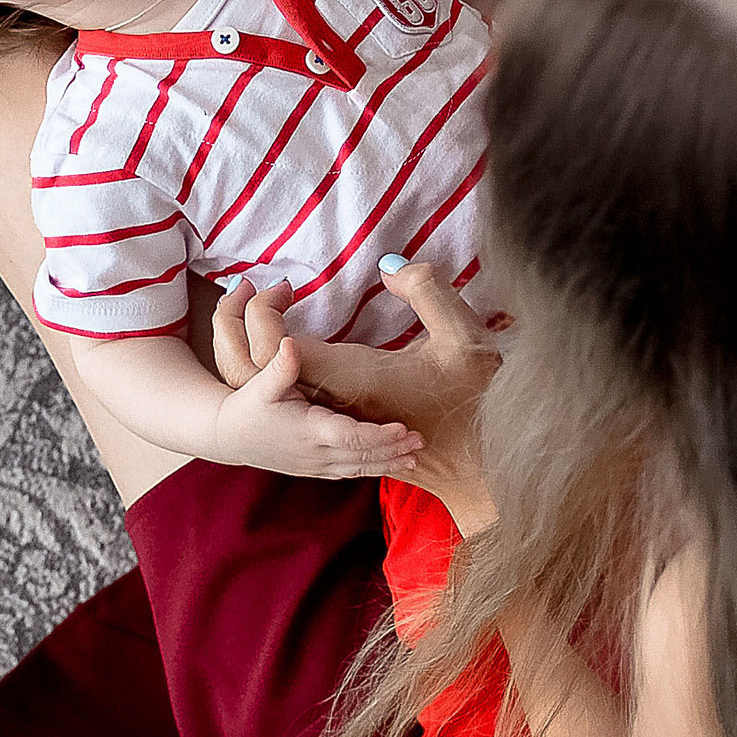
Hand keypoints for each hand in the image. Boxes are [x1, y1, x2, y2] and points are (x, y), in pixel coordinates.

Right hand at [208, 285, 423, 478]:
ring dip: (388, 463)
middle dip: (392, 450)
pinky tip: (395, 465)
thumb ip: (279, 366)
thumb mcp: (260, 383)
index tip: (403, 429)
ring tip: (416, 457)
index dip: (377, 436)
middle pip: (362, 456)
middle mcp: (315, 452)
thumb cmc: (247, 405)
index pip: (349, 437)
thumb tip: (289, 344)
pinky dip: (374, 469)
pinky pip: (352, 471)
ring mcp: (317, 464)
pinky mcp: (318, 468)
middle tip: (421, 441)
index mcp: (307, 430)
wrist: (228, 436)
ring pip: (360, 467)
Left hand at [268, 259, 504, 529]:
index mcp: (354, 379)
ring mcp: (336, 425)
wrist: (487, 469)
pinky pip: (291, 402)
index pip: (281, 348)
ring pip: (272, 391)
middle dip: (249, 328)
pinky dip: (279, 376)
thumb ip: (428, 291)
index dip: (268, 313)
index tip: (284, 286)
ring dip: (260, 351)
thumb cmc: (479, 400)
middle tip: (268, 290)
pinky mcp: (344, 436)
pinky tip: (297, 353)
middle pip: (262, 372)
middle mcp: (334, 406)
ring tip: (270, 311)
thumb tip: (389, 268)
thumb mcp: (465, 336)